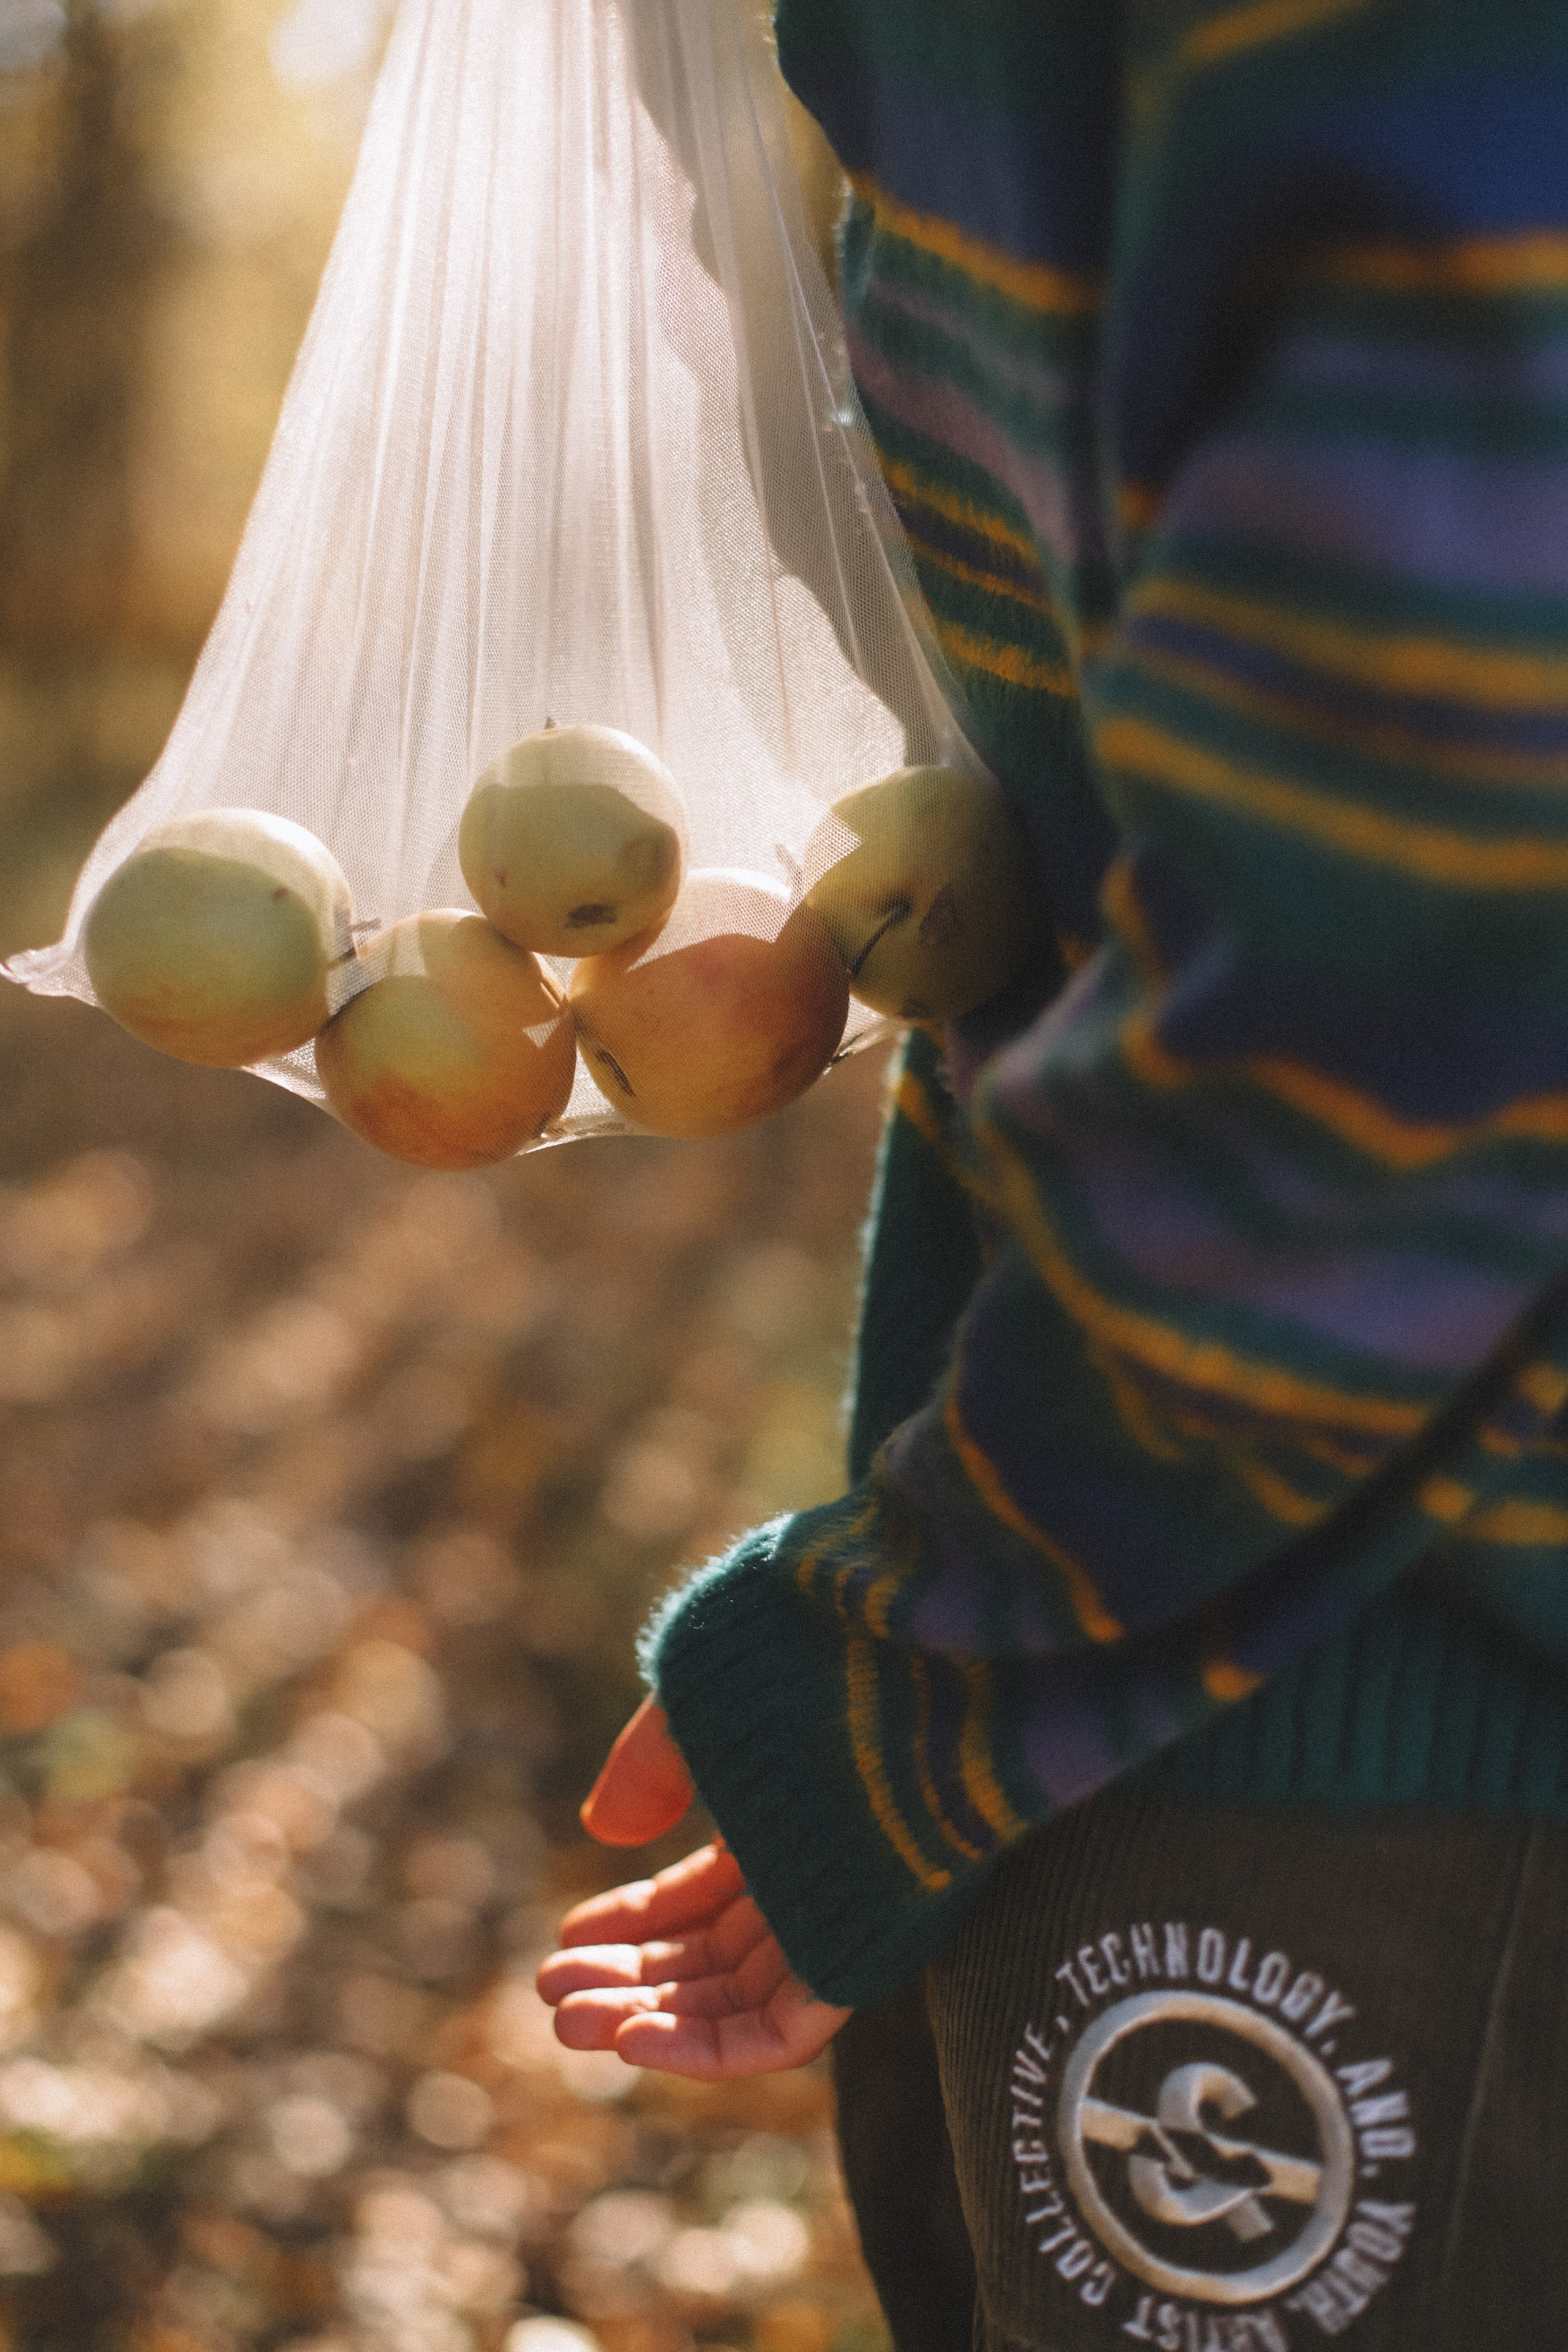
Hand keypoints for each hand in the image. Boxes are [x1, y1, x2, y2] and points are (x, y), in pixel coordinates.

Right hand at [538, 1696, 849, 2077]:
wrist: (911, 1678)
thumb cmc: (808, 1672)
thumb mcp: (707, 1712)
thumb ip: (653, 1765)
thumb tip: (602, 1831)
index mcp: (787, 1815)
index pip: (703, 1895)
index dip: (632, 1921)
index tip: (567, 1938)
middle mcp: (816, 1876)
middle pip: (712, 1957)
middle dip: (628, 1981)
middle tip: (551, 2001)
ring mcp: (841, 1922)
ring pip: (737, 2003)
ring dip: (647, 2021)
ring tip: (567, 2025)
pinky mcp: (863, 1964)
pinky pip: (783, 2034)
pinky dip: (707, 2049)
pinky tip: (631, 2042)